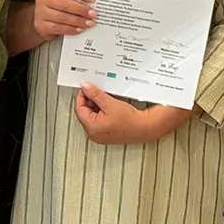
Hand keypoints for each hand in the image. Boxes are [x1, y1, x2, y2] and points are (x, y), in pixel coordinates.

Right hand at [34, 0, 95, 39]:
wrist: (39, 20)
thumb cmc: (55, 6)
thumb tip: (92, 2)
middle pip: (65, 4)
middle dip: (81, 9)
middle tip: (93, 14)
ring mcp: (41, 13)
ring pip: (62, 17)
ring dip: (78, 21)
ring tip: (89, 23)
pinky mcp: (42, 26)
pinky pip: (59, 28)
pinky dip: (71, 29)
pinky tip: (80, 29)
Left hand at [73, 82, 191, 144]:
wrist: (144, 128)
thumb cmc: (130, 120)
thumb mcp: (109, 103)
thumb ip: (95, 94)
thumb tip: (85, 87)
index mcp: (91, 128)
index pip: (79, 108)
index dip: (82, 96)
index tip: (86, 88)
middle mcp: (93, 134)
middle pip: (84, 113)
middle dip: (89, 101)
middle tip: (96, 91)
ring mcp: (99, 136)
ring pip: (91, 116)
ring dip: (95, 106)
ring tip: (105, 99)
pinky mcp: (105, 134)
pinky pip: (98, 121)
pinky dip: (100, 112)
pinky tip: (108, 106)